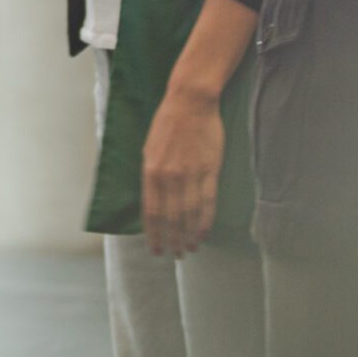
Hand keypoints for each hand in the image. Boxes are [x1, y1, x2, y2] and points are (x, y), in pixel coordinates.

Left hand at [142, 84, 222, 255]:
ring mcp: (190, 174)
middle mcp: (168, 176)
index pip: (151, 212)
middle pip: (170, 218)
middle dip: (172, 240)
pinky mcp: (209, 169)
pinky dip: (204, 221)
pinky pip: (207, 202)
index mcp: (150, 171)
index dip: (154, 234)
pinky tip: (203, 233)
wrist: (190, 102)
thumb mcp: (148, 149)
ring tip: (190, 248)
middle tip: (175, 254)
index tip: (156, 249)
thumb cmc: (167, 123)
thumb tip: (152, 203)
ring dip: (189, 235)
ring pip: (189, 214)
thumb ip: (151, 177)